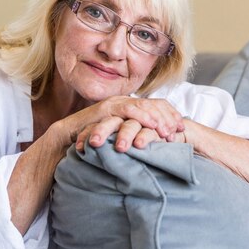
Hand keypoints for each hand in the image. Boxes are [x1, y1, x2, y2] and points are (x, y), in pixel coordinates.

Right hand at [66, 97, 185, 152]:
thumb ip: (134, 137)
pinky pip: (129, 110)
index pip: (156, 105)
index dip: (170, 115)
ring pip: (144, 106)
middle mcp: (124, 101)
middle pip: (153, 104)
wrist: (67, 137)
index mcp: (130, 106)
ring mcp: (115, 103)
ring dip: (158, 118)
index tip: (181, 128)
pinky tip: (152, 126)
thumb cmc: (93, 140)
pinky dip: (143, 117)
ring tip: (168, 131)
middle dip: (168, 117)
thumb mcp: (119, 137)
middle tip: (179, 131)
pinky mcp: (106, 109)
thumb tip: (153, 147)